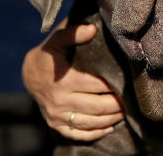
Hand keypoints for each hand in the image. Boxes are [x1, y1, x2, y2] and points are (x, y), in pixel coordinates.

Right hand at [22, 22, 124, 140]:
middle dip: (118, 104)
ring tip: (127, 112)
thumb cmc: (48, 54)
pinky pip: (77, 134)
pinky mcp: (55, 124)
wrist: (29, 73)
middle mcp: (59, 101)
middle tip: (133, 100)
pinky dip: (95, 133)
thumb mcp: (57, 39)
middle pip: (96, 107)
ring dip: (111, 119)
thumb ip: (74, 33)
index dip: (114, 84)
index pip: (96, 85)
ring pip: (90, 122)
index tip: (129, 82)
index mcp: (64, 80)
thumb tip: (92, 28)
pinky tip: (110, 127)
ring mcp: (56, 115)